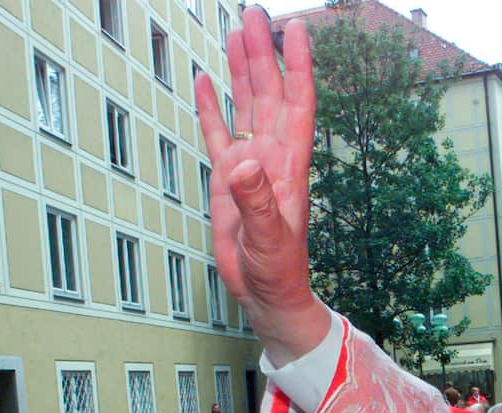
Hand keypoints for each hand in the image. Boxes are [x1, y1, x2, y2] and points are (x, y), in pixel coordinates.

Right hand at [195, 8, 328, 364]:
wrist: (268, 295)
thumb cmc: (278, 271)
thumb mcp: (270, 239)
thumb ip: (257, 201)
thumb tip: (245, 162)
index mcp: (289, 165)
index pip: (296, 103)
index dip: (297, 65)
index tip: (295, 28)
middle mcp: (271, 157)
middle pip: (268, 93)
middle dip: (263, 52)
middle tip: (254, 13)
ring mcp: (249, 166)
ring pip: (245, 106)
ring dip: (242, 70)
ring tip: (235, 32)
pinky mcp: (227, 181)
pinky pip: (218, 134)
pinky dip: (211, 108)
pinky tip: (204, 81)